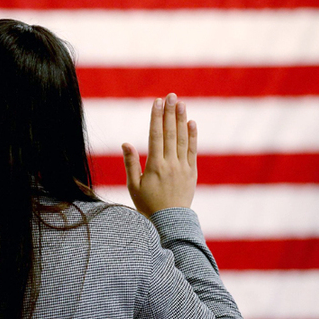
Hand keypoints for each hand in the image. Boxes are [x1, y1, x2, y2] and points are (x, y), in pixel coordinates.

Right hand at [121, 93, 197, 216]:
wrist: (170, 222)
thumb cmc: (147, 205)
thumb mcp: (134, 186)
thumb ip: (131, 163)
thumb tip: (126, 143)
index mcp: (155, 166)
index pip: (155, 136)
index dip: (156, 117)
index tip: (157, 102)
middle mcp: (170, 164)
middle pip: (170, 133)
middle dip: (170, 113)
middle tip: (171, 96)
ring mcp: (183, 167)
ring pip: (182, 139)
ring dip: (181, 120)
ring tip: (181, 104)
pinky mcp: (192, 172)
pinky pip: (192, 151)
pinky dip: (192, 136)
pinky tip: (192, 123)